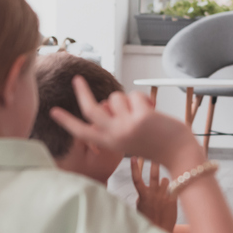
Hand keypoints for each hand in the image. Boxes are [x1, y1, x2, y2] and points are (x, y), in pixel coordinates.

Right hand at [51, 76, 200, 169]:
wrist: (179, 153)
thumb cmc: (156, 144)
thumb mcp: (129, 137)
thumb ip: (116, 121)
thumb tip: (108, 101)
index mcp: (110, 144)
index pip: (83, 132)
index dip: (67, 121)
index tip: (53, 111)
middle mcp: (115, 136)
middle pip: (91, 109)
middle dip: (82, 92)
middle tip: (77, 79)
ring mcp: (127, 127)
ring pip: (117, 98)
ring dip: (129, 100)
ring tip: (143, 113)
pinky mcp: (140, 118)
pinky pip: (135, 96)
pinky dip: (144, 100)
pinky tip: (153, 112)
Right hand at [132, 157, 177, 232]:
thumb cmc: (148, 222)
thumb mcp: (140, 209)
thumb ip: (142, 198)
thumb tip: (143, 190)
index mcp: (143, 196)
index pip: (136, 179)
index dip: (134, 167)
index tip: (134, 157)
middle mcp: (153, 194)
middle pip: (154, 175)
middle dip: (155, 164)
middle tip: (157, 155)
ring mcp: (164, 197)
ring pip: (166, 180)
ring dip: (165, 182)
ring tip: (164, 190)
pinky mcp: (174, 200)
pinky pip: (174, 188)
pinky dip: (172, 190)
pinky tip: (171, 198)